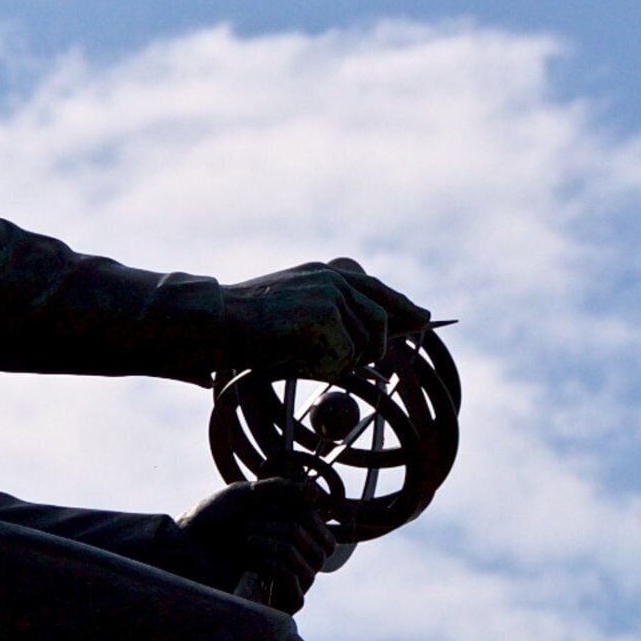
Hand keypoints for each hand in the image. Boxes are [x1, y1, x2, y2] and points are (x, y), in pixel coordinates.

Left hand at [182, 477, 338, 612]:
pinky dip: (278, 566)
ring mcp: (283, 582)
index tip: (279, 507)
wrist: (183, 547)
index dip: (312, 518)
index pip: (326, 534)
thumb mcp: (246, 495)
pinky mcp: (272, 602)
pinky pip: (298, 587)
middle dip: (292, 527)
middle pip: (322, 549)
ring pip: (312, 566)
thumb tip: (314, 493)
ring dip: (281, 544)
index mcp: (291, 535)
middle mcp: (292, 560)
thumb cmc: (211, 519)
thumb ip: (280, 490)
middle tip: (253, 520)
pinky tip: (252, 560)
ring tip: (247, 536)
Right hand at [223, 258, 429, 379]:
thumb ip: (331, 323)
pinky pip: (345, 355)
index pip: (373, 287)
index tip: (422, 317)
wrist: (218, 322)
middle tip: (386, 353)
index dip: (400, 304)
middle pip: (382, 314)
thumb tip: (369, 351)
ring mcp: (330, 292)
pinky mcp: (326, 312)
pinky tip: (299, 359)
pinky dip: (326, 367)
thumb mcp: (293, 318)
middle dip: (385, 340)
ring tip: (308, 361)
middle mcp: (332, 277)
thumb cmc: (247, 328)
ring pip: (365, 341)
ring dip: (343, 361)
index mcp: (323, 273)